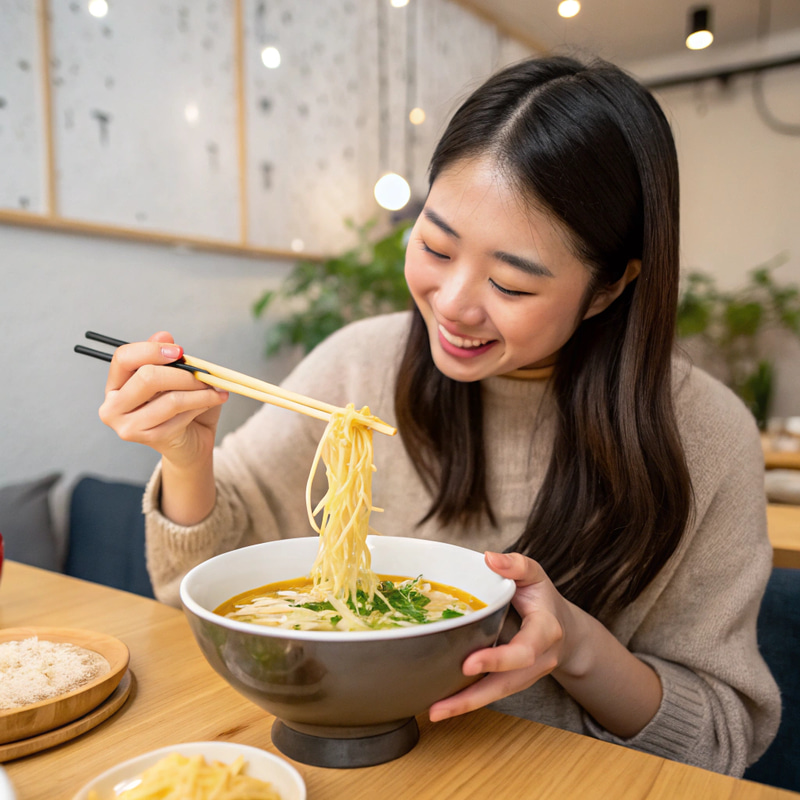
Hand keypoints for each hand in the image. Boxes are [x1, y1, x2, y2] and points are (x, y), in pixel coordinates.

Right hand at [98, 331, 228, 468]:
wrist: (190, 443)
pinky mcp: (150, 439)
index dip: (152, 350)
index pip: (123, 357)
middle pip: (147, 377)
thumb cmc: (180, 406)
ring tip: (216, 389)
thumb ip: (166, 357)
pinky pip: (182, 415)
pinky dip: (203, 405)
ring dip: (200, 391)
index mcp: (115, 385)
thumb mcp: (174, 377)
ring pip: (171, 399)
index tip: (180, 351)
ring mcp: (128, 426)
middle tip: (204, 374)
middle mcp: (112, 407)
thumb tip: (164, 335)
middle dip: (183, 373)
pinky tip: (213, 401)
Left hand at [429, 551, 576, 720]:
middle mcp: (538, 660)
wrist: (565, 630)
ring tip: (433, 712)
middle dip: (473, 696)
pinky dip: (466, 701)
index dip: (498, 659)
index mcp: (546, 631)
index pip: (524, 651)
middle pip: (507, 684)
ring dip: (464, 705)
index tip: (469, 663)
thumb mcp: (535, 575)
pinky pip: (490, 693)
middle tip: (440, 705)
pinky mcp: (512, 681)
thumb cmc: (544, 599)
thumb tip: (490, 557)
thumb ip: (516, 565)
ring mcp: (526, 676)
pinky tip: (442, 705)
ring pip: (497, 694)